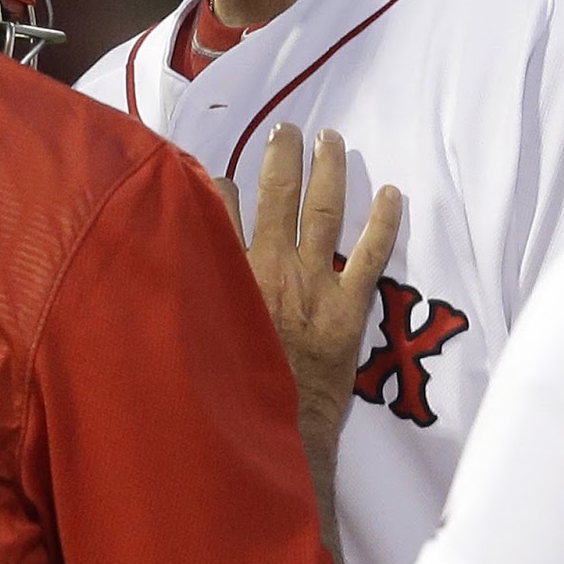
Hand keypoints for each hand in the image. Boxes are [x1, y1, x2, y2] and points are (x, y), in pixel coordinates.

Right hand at [216, 124, 402, 447]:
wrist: (271, 436)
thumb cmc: (225, 391)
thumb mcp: (190, 335)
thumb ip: (185, 288)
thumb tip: (171, 257)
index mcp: (230, 272)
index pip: (221, 208)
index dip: (220, 184)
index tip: (219, 171)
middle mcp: (273, 267)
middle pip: (278, 196)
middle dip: (283, 156)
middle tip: (288, 128)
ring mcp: (315, 284)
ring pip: (324, 212)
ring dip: (328, 171)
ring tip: (331, 138)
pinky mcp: (350, 308)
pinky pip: (371, 256)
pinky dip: (383, 223)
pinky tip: (392, 192)